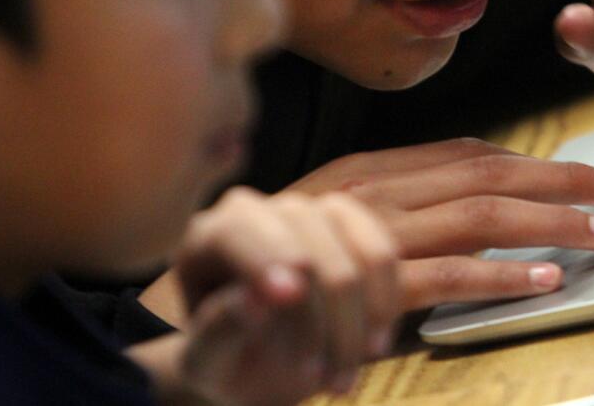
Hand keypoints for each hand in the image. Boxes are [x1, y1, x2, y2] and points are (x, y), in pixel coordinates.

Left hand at [172, 188, 398, 404]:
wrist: (261, 362)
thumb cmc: (226, 358)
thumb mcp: (208, 362)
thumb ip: (219, 331)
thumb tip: (252, 301)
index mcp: (209, 238)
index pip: (238, 233)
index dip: (266, 258)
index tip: (288, 297)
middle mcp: (261, 212)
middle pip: (307, 248)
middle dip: (323, 320)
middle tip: (326, 382)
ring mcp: (309, 211)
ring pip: (355, 252)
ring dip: (359, 322)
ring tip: (344, 378)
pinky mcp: (351, 222)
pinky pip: (383, 253)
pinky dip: (385, 303)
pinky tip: (372, 345)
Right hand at [290, 138, 593, 310]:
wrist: (202, 295)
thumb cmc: (277, 258)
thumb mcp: (336, 216)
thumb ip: (395, 205)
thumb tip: (462, 207)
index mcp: (372, 170)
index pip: (467, 153)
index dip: (531, 159)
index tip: (580, 166)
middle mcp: (376, 189)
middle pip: (486, 173)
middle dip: (558, 178)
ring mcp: (372, 230)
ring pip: (479, 213)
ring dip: (547, 220)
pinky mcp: (370, 279)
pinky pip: (448, 272)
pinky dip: (501, 273)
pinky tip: (542, 277)